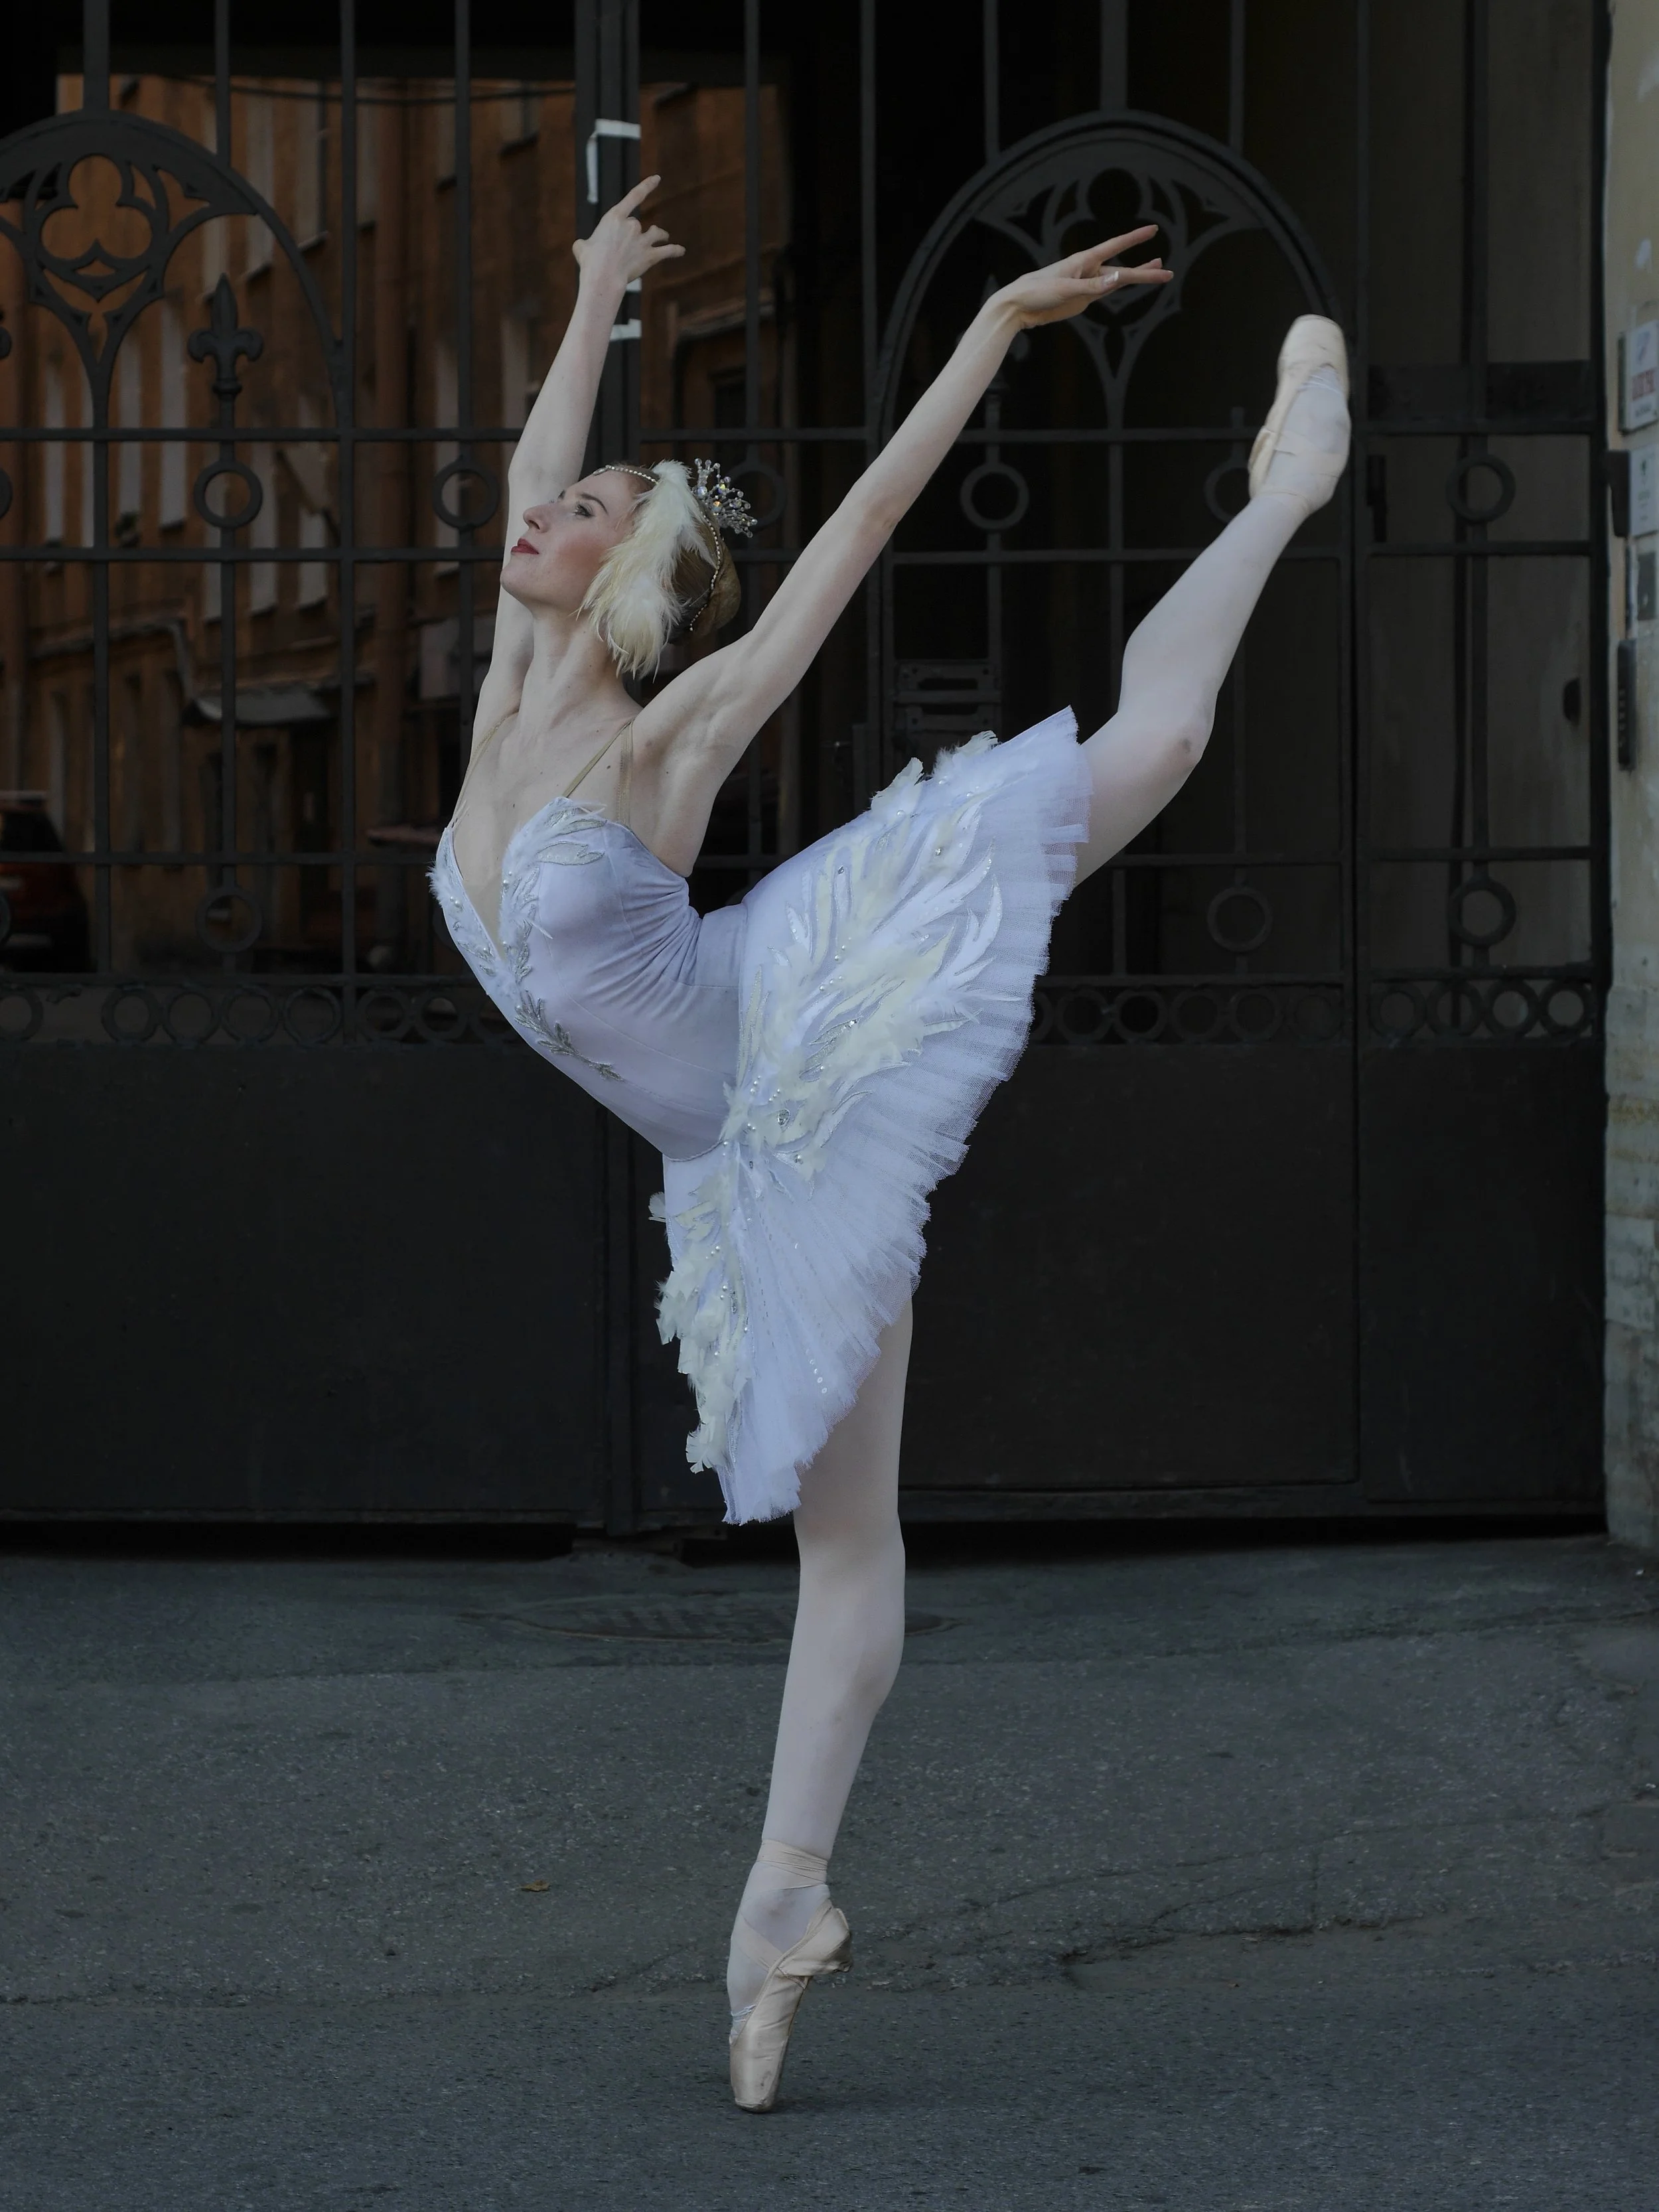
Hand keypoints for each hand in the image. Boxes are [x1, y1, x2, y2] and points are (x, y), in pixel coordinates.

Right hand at [571, 176, 685, 294]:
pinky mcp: (651, 256)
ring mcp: (642, 240)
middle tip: (624, 250)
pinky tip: (681, 251)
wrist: (603, 277)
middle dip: (633, 234)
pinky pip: (667, 251)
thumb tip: (584, 247)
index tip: (657, 179)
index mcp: (615, 217)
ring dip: (660, 234)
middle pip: (636, 225)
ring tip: (663, 237)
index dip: (647, 186)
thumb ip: (586, 243)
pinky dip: (675, 250)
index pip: (635, 196)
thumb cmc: (590, 262)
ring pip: (657, 233)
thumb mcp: (581, 247)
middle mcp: (632, 225)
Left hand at [990, 225, 1171, 328]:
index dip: (1135, 238)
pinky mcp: (1082, 298)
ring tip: (1158, 271)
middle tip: (1168, 272)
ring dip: (1137, 276)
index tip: (1153, 230)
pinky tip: (1130, 281)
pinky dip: (1120, 286)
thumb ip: (1093, 286)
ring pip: (1118, 280)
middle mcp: (1089, 269)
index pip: (1116, 246)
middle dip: (1146, 271)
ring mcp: (1087, 284)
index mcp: (1084, 260)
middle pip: (1123, 270)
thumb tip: (1119, 278)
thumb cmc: (1037, 291)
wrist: (1018, 307)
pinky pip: (1106, 291)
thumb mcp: (1066, 289)